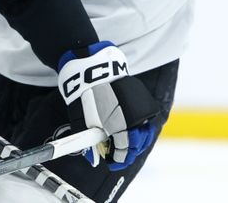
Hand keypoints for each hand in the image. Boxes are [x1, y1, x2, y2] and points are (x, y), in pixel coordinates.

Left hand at [57, 41, 159, 170]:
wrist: (90, 67)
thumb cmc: (84, 96)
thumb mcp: (83, 122)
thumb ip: (90, 143)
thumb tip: (93, 159)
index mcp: (120, 126)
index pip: (125, 150)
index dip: (118, 159)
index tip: (112, 161)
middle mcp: (134, 116)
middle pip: (139, 141)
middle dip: (130, 150)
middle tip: (119, 153)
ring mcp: (139, 104)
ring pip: (144, 128)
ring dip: (136, 137)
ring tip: (124, 141)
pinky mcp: (140, 94)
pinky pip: (142, 114)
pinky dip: (137, 122)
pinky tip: (127, 125)